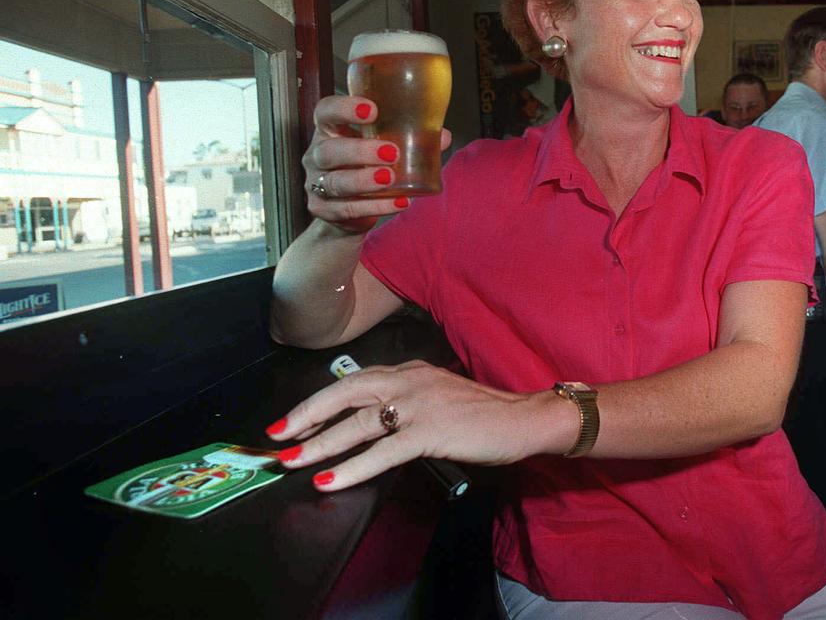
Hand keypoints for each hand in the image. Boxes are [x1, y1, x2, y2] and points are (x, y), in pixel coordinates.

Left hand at [264, 361, 543, 491]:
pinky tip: (330, 480)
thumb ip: (406, 403)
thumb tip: (373, 424)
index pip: (353, 381)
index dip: (319, 401)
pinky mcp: (430, 431)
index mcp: (408, 371)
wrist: (523, 418)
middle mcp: (408, 381)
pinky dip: (352, 467)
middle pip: (344, 392)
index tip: (292, 420)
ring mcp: (418, 404)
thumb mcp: (437, 396)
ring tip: (293, 461)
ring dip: (320, 443)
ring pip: (357, 422)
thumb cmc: (484, 413)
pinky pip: (382, 451)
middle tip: (276, 437)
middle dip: (306, 415)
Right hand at [303, 96, 451, 231]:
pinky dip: (375, 207)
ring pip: (336, 182)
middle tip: (392, 152)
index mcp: (330, 130)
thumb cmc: (364, 167)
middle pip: (329, 150)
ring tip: (391, 178)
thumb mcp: (382, 148)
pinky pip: (347, 209)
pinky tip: (399, 202)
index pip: (325, 111)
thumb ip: (410, 139)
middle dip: (359, 151)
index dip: (343, 108)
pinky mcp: (323, 209)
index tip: (372, 109)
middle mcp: (316, 155)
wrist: (344, 211)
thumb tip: (443, 136)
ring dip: (364, 180)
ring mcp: (316, 184)